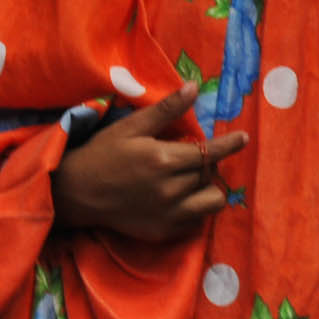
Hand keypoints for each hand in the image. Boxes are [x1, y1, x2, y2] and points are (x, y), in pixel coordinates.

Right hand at [52, 83, 247, 241]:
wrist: (75, 193)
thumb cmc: (103, 154)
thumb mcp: (132, 127)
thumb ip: (166, 110)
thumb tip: (194, 87)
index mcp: (163, 160)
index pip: (210, 152)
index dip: (230, 145)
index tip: (243, 138)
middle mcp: (170, 189)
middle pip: (209, 174)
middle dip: (208, 163)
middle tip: (192, 156)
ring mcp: (168, 214)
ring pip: (212, 200)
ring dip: (208, 188)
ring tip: (192, 179)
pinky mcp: (163, 231)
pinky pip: (197, 220)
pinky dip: (195, 208)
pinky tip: (180, 198)